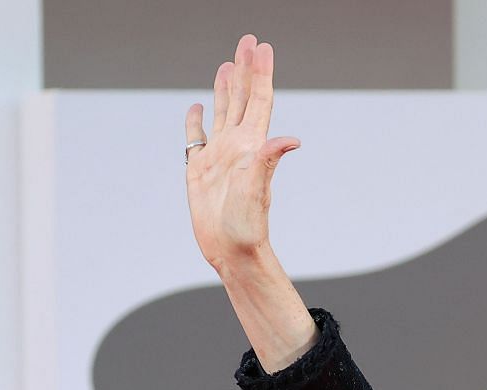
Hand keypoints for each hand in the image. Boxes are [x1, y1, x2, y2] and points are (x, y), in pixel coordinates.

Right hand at [184, 33, 301, 273]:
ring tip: (227, 65)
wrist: (231, 250)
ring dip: (224, 88)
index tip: (262, 46)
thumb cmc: (247, 225)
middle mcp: (238, 146)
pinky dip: (195, 121)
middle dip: (245, 69)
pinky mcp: (200, 170)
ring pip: (221, 112)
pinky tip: (196, 108)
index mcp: (252, 145)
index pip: (259, 99)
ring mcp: (219, 156)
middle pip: (241, 98)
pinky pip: (196, 138)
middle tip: (247, 41)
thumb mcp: (258, 189)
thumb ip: (269, 160)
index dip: (261, 72)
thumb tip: (291, 140)